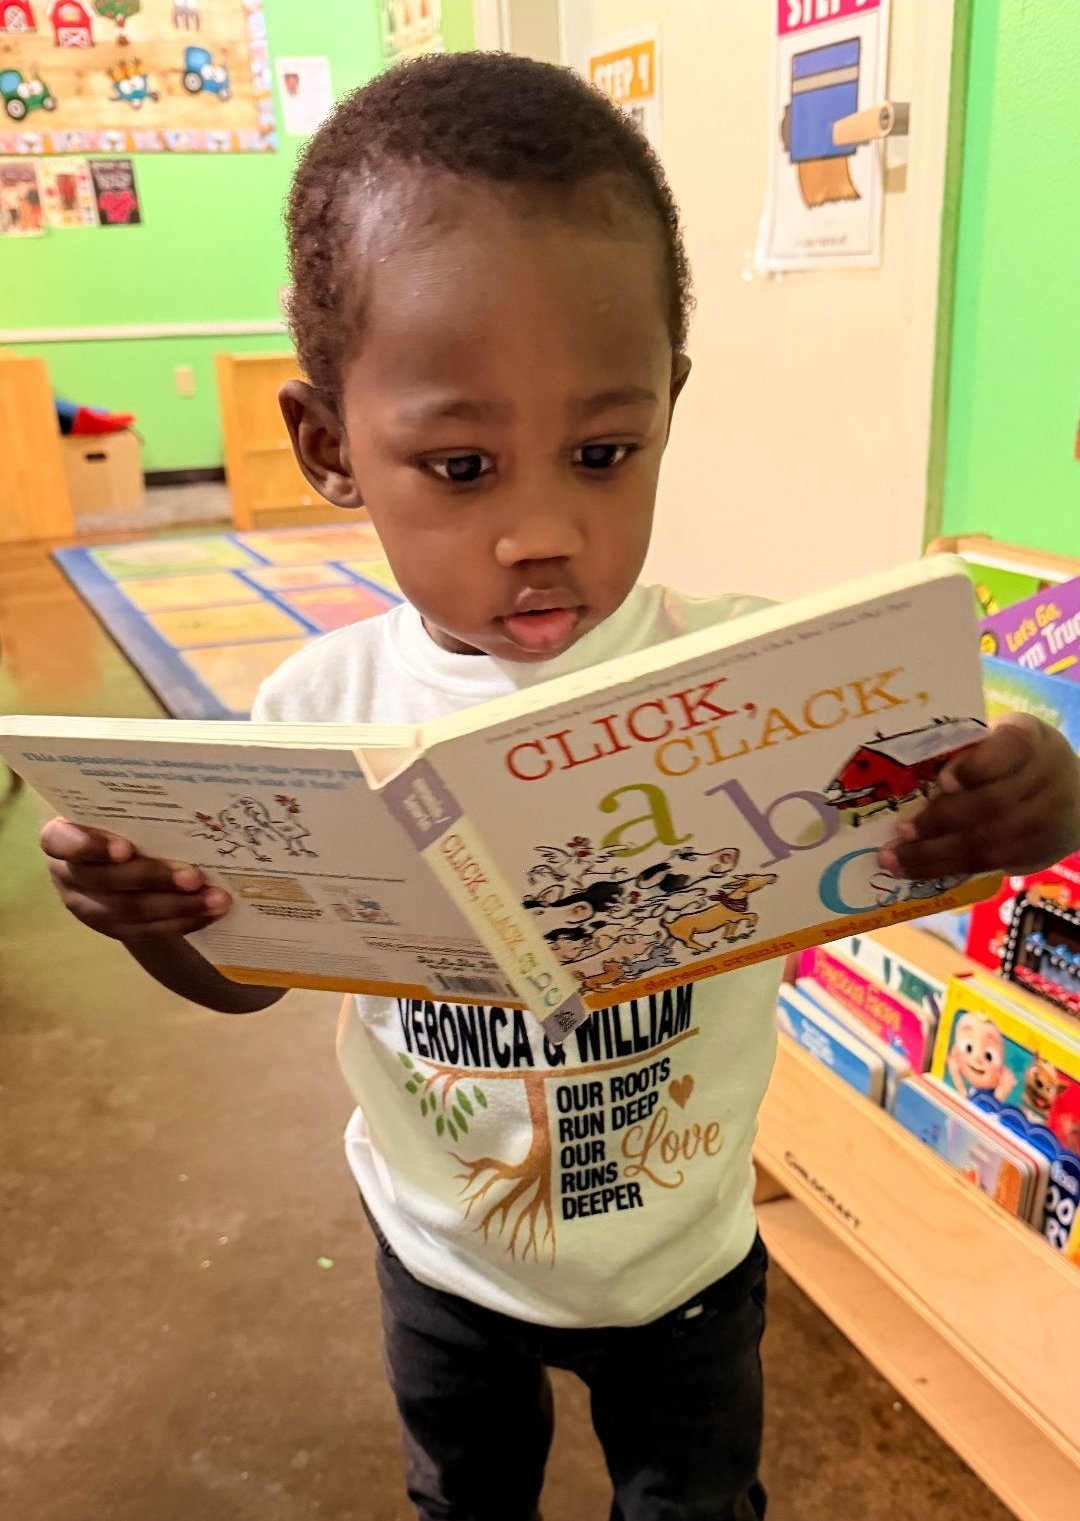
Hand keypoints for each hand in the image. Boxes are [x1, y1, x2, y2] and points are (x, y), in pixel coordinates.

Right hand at [41, 817, 231, 941]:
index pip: (59, 841)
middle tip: (194, 876)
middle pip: (106, 882)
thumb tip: (186, 782)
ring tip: (215, 898)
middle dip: (154, 879)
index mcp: (60, 836)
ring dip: (178, 906)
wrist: (116, 859)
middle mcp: (68, 874)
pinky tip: (209, 912)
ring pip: (130, 912)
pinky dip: (183, 921)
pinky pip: (147, 930)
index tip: (126, 848)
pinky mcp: (113, 928)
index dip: (89, 847)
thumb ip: (134, 804)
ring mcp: (88, 906)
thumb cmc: (119, 820)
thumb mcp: (118, 808)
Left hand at [879, 714, 1079, 880]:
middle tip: (900, 831)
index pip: (1008, 748)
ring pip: (984, 843)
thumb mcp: (999, 742)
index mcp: (1029, 738)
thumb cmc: (1014, 761)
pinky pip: (987, 864)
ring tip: (893, 859)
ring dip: (933, 855)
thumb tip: (895, 772)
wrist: (1076, 796)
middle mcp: (1046, 777)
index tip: (943, 780)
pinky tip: (915, 871)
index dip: (975, 767)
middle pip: (990, 804)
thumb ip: (966, 751)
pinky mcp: (1038, 853)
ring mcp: (1047, 820)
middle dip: (939, 821)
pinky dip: (946, 869)